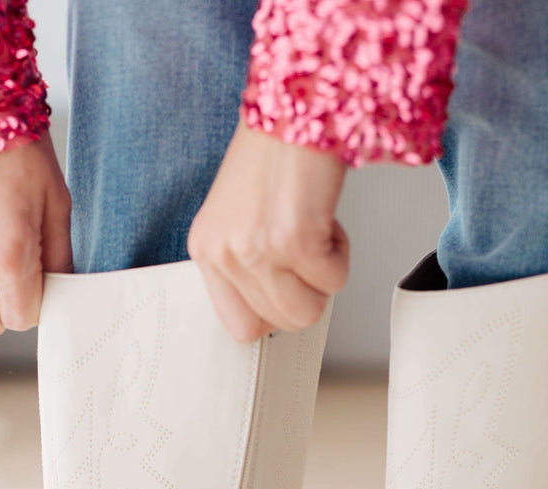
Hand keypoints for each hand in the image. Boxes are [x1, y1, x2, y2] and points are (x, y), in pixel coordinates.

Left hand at [188, 121, 348, 341]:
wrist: (295, 102)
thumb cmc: (273, 151)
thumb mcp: (238, 215)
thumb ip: (245, 263)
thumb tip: (276, 305)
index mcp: (206, 249)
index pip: (238, 326)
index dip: (274, 315)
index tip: (289, 292)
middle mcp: (226, 252)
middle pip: (279, 323)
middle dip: (306, 294)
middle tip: (308, 253)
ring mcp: (256, 250)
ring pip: (306, 312)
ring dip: (324, 279)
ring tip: (316, 235)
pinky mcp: (293, 241)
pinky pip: (334, 281)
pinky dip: (342, 253)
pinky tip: (326, 218)